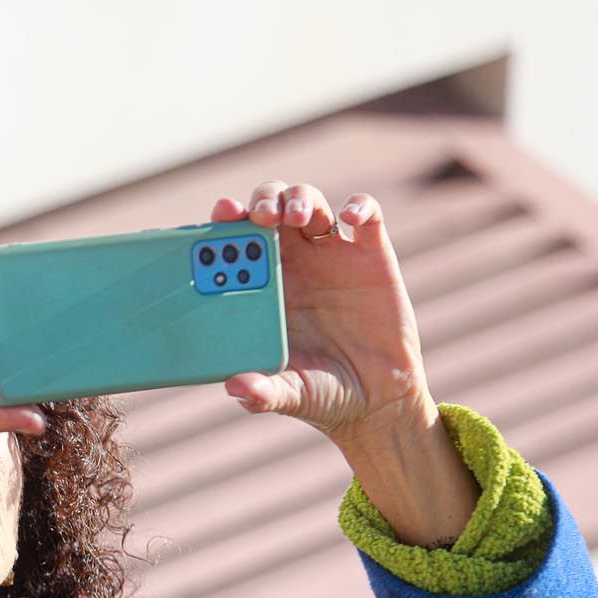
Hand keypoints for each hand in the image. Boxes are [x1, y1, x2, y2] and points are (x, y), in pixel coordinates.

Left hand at [214, 181, 475, 544]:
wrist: (376, 399)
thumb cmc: (321, 392)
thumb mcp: (290, 394)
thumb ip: (263, 392)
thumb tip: (234, 387)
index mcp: (260, 288)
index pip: (236, 241)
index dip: (226, 222)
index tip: (221, 215)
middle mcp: (292, 263)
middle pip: (270, 209)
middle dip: (262, 201)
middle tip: (260, 215)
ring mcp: (331, 254)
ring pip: (309, 202)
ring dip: (299, 198)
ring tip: (293, 216)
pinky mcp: (371, 254)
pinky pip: (367, 215)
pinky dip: (360, 207)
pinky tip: (350, 219)